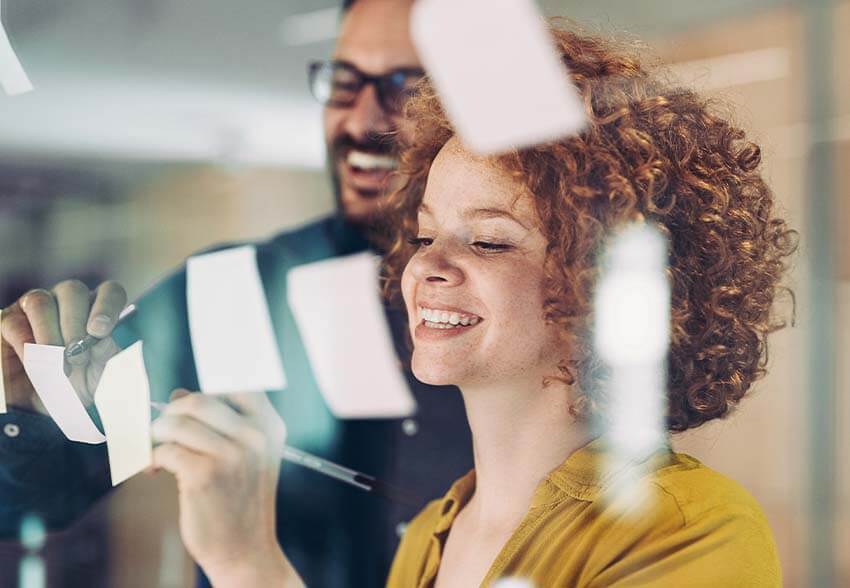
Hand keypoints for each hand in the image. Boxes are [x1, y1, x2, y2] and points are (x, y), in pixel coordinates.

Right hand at [0, 280, 125, 412]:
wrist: (49, 405)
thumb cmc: (81, 383)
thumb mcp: (100, 374)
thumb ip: (105, 355)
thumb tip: (101, 340)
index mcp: (98, 309)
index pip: (109, 291)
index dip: (107, 306)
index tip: (100, 332)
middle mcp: (68, 301)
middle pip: (72, 290)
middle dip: (75, 325)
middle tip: (77, 357)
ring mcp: (36, 306)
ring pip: (41, 301)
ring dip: (49, 333)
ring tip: (56, 362)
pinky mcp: (10, 320)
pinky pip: (13, 322)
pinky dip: (25, 343)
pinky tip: (35, 362)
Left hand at [151, 390, 302, 587]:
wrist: (245, 550)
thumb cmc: (239, 500)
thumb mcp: (247, 456)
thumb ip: (220, 423)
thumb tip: (177, 395)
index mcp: (269, 426)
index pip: (235, 384)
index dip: (206, 387)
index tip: (187, 403)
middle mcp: (256, 435)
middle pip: (198, 399)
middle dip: (171, 414)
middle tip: (163, 431)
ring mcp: (233, 455)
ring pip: (177, 423)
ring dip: (157, 435)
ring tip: (157, 451)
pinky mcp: (205, 475)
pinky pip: (165, 450)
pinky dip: (152, 458)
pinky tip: (156, 470)